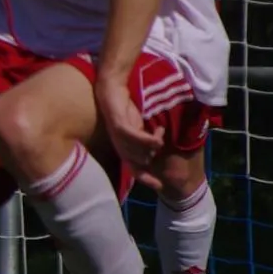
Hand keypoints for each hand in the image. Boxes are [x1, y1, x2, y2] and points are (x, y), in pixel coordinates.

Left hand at [94, 74, 166, 191]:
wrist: (113, 88)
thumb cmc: (125, 109)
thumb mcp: (137, 128)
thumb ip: (144, 140)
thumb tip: (156, 150)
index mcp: (123, 148)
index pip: (134, 170)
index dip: (146, 179)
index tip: (159, 186)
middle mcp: (119, 146)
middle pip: (141, 161)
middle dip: (154, 153)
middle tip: (159, 137)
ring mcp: (117, 136)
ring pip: (140, 151)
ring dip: (155, 142)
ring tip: (159, 130)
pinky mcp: (118, 125)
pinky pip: (135, 137)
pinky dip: (148, 139)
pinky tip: (158, 134)